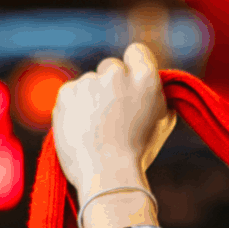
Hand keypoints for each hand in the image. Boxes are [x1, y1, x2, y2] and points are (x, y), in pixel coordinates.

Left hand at [51, 43, 174, 227]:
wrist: (106, 175)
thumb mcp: (162, 122)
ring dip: (90, 99)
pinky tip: (81, 129)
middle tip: (111, 115)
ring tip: (96, 130)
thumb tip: (152, 85)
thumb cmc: (137, 153)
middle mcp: (117, 73)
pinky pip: (71, 94)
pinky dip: (73, 109)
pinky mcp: (66, 92)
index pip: (137, 51)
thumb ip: (157, 95)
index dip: (133, 66)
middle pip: (110, 67)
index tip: (129, 83)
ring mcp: (89, 82)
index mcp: (146, 78)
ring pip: (89, 84)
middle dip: (110, 86)